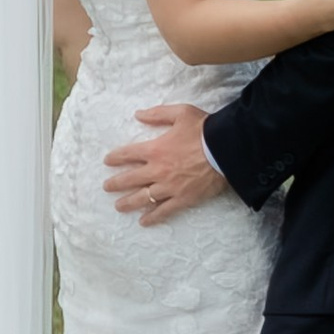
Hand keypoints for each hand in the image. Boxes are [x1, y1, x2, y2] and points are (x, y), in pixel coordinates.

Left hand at [106, 105, 229, 224]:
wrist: (226, 149)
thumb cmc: (204, 129)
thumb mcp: (180, 113)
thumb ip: (157, 114)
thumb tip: (138, 115)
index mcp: (155, 149)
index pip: (128, 154)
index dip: (116, 157)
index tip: (107, 161)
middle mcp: (157, 170)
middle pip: (130, 179)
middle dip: (116, 183)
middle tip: (107, 187)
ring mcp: (169, 187)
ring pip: (143, 198)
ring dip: (128, 203)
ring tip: (118, 206)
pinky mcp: (183, 198)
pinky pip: (164, 211)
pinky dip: (153, 217)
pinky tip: (143, 221)